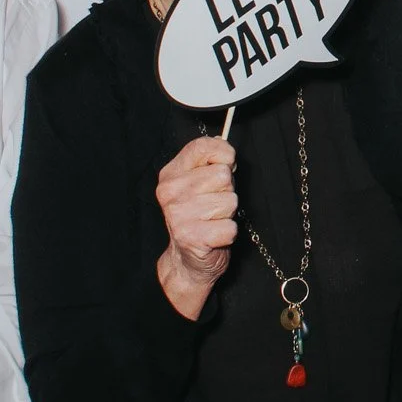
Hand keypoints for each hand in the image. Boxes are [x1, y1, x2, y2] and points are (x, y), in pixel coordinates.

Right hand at [155, 135, 238, 319]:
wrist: (187, 259)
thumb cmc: (199, 216)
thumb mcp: (199, 182)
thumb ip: (209, 161)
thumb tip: (223, 142)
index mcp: (170, 174)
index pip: (202, 146)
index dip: (223, 153)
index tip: (225, 166)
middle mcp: (170, 192)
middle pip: (223, 175)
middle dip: (226, 190)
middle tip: (213, 204)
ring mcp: (179, 215)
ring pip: (230, 200)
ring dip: (228, 213)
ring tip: (213, 220)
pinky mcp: (192, 237)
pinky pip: (230, 227)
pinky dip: (228, 233)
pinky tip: (214, 235)